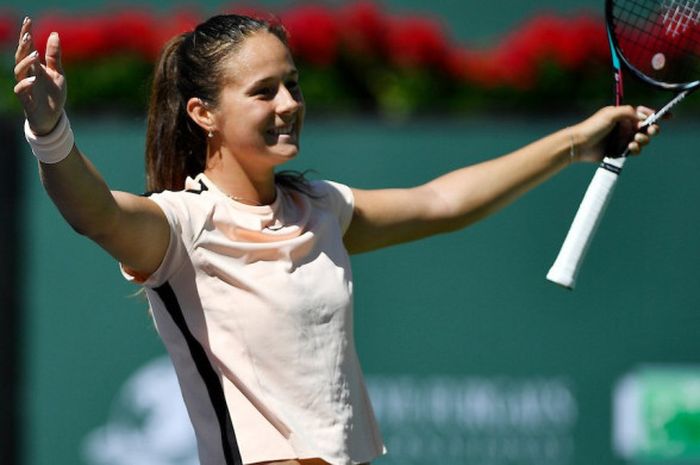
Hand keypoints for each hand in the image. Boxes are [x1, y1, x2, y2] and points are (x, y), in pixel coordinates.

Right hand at [13, 17, 66, 135]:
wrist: (54, 117)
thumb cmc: (53, 94)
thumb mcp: (58, 73)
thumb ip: (55, 56)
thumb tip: (55, 33)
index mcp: (35, 66)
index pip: (28, 47)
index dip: (27, 33)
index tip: (28, 20)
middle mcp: (28, 74)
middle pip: (20, 57)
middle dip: (23, 46)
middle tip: (27, 35)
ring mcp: (26, 86)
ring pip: (18, 71)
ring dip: (25, 62)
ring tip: (35, 55)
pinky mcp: (27, 100)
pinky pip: (21, 90)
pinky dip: (25, 84)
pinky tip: (33, 79)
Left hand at [571, 105, 659, 162]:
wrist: (580, 145)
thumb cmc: (592, 127)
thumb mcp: (610, 114)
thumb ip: (628, 112)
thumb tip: (643, 116)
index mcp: (624, 115)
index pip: (643, 113)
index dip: (655, 115)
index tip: (667, 117)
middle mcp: (625, 126)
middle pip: (647, 127)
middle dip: (651, 129)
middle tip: (650, 131)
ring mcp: (623, 139)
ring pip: (643, 140)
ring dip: (642, 140)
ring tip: (634, 140)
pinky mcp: (620, 150)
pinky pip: (635, 150)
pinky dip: (636, 149)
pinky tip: (630, 147)